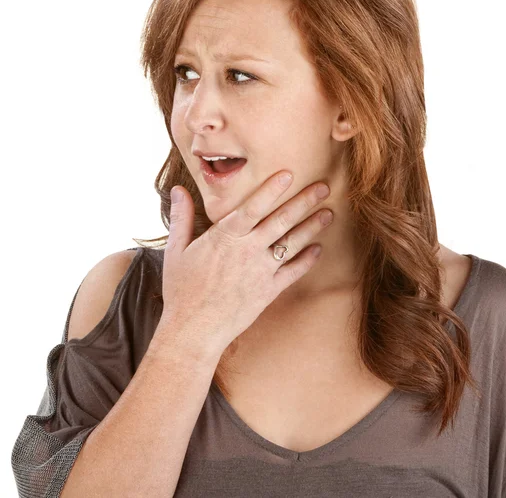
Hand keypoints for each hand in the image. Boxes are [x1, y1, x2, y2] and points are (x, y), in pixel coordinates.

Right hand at [159, 171, 333, 357]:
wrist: (194, 330)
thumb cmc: (182, 289)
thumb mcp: (176, 250)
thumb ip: (182, 217)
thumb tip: (178, 189)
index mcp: (225, 237)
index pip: (253, 207)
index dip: (272, 189)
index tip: (289, 174)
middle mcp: (247, 251)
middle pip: (281, 220)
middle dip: (304, 202)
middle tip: (323, 187)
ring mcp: (261, 271)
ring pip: (292, 243)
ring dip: (312, 227)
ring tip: (329, 213)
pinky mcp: (269, 291)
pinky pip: (293, 272)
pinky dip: (307, 260)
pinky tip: (319, 248)